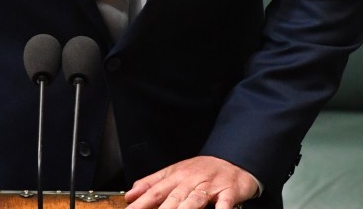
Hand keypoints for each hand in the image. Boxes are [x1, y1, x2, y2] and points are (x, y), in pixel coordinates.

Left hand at [125, 155, 258, 208]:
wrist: (232, 159)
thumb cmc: (201, 170)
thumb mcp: (174, 172)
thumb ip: (151, 183)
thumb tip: (130, 195)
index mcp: (175, 176)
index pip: (154, 191)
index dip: (141, 203)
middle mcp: (190, 181)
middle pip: (172, 198)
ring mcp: (209, 186)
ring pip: (194, 200)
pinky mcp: (228, 192)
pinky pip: (224, 203)